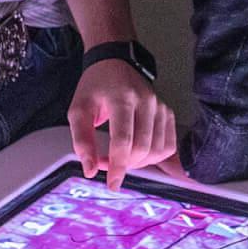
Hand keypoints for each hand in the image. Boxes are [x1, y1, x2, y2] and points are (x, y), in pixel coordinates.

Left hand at [69, 58, 176, 188]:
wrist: (115, 63)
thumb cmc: (95, 87)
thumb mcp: (78, 109)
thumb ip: (81, 140)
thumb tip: (90, 170)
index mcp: (122, 98)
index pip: (123, 140)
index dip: (118, 166)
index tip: (113, 184)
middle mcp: (147, 102)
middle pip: (143, 148)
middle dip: (126, 164)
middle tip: (107, 163)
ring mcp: (161, 107)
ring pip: (158, 150)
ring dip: (140, 163)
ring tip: (122, 157)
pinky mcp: (168, 113)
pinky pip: (169, 146)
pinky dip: (155, 157)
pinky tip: (139, 153)